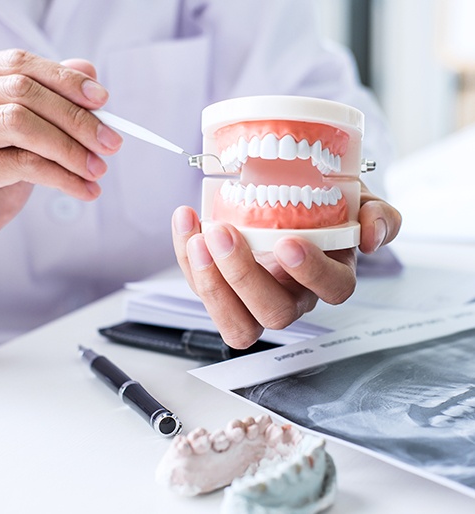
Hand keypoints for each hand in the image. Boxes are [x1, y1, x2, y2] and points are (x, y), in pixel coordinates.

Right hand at [0, 49, 122, 274]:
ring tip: (97, 170)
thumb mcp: (21, 148)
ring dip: (70, 147)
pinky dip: (62, 177)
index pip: (15, 64)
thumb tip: (85, 71)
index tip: (101, 99)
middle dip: (76, 117)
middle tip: (110, 142)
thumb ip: (47, 112)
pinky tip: (83, 189)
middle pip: (21, 89)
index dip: (63, 79)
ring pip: (19, 121)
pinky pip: (20, 163)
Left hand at [172, 183, 401, 348]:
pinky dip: (188, 261)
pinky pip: (204, 291)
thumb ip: (377, 213)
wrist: (288, 197)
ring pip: (236, 322)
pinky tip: (186, 221)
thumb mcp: (356, 199)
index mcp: (330, 274)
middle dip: (245, 278)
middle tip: (224, 234)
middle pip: (275, 314)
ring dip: (211, 284)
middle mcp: (294, 296)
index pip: (333, 289)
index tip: (287, 242)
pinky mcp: (224, 292)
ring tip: (198, 237)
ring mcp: (256, 300)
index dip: (311, 273)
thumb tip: (372, 233)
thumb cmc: (322, 204)